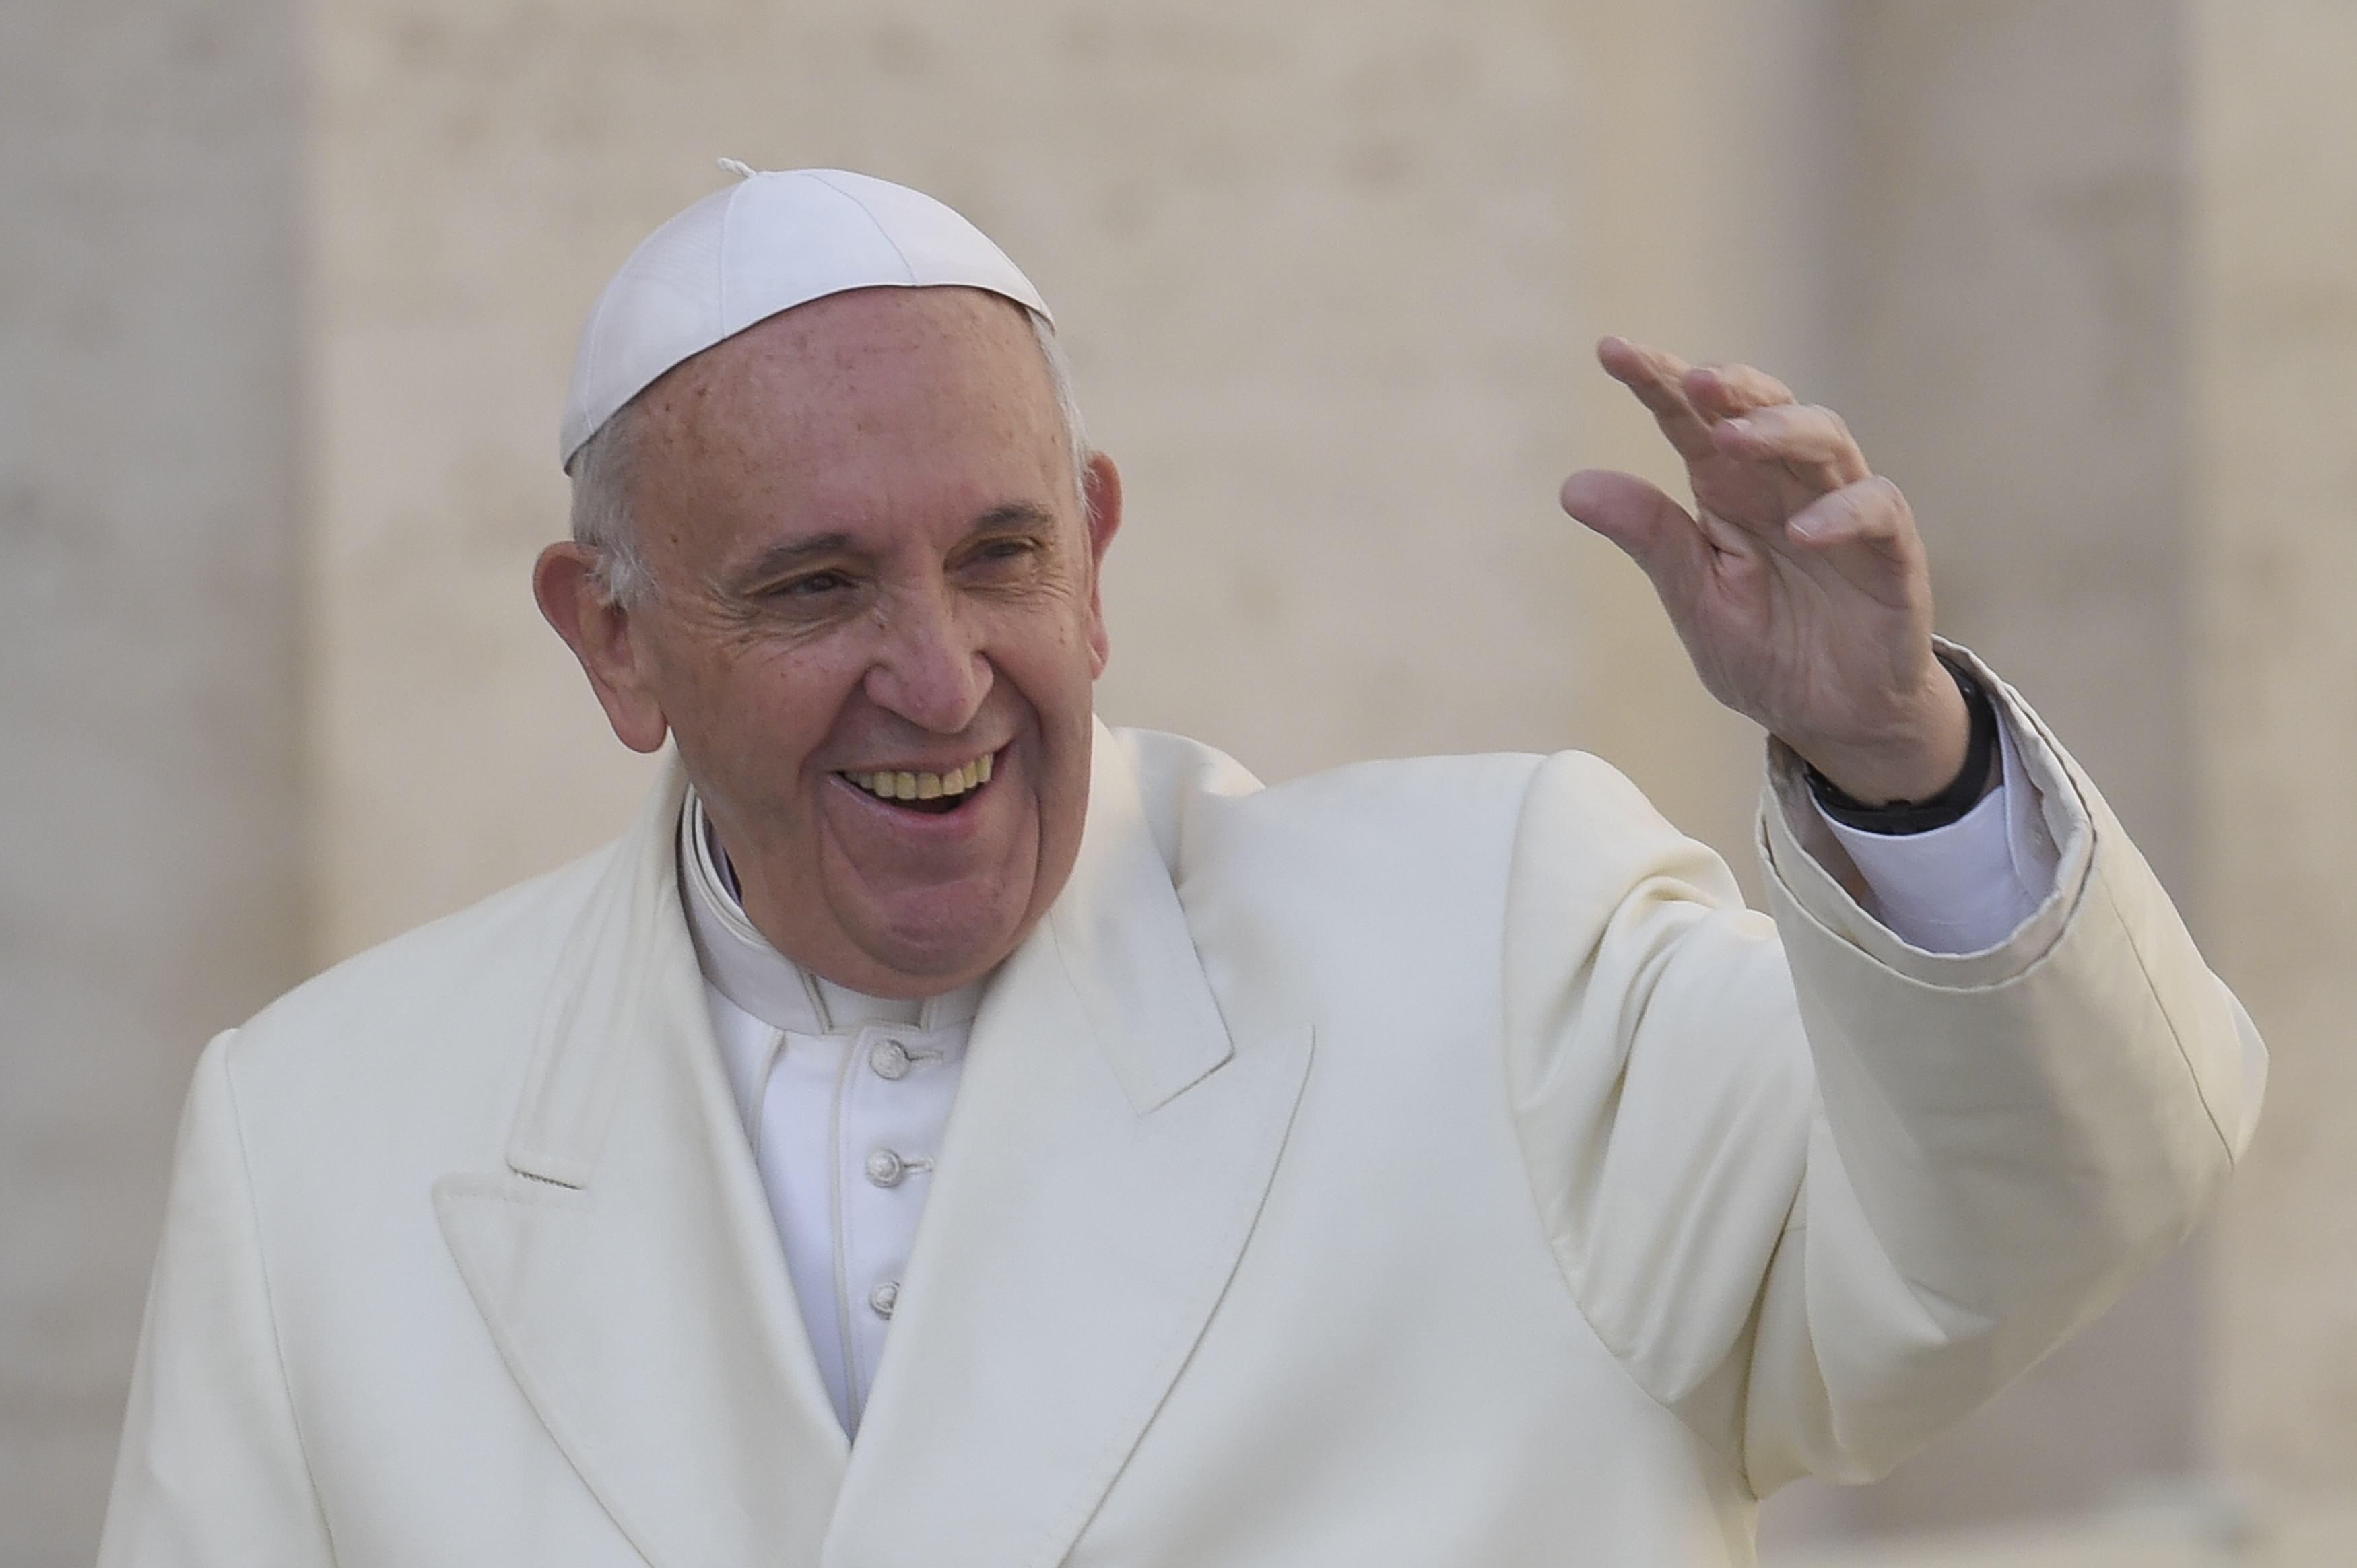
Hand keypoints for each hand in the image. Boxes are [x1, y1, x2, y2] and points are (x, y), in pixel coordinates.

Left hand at [1558, 337, 1968, 804]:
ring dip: (1779, 431)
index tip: (1612, 350)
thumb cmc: (1768, 652)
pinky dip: (1842, 512)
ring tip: (1730, 438)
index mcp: (1728, 492)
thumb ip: (1650, 539)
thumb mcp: (1695, 599)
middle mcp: (1785, 488)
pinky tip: (1802, 530)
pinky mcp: (1892, 552)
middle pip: (1765, 408)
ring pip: (1825, 439)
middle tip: (1692, 379)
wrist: (1835, 719)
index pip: (1691, 420)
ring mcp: (1844, 512)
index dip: (1658, 380)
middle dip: (1730, 385)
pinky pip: (1877, 511)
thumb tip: (1573, 486)